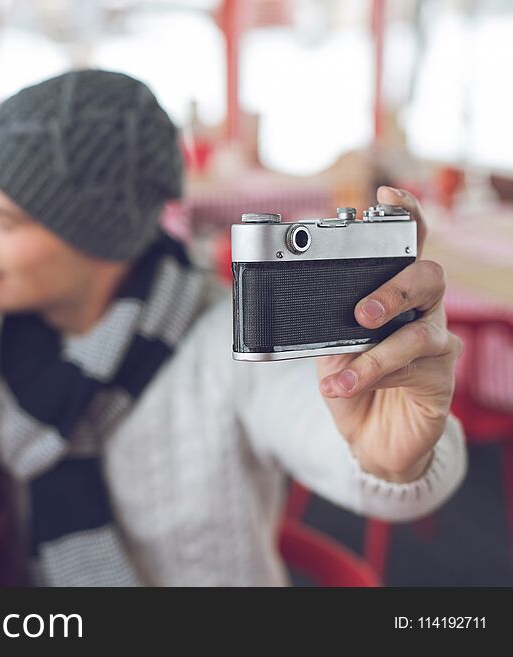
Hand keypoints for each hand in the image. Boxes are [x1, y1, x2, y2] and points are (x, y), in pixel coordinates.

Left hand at [316, 186, 462, 482]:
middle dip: (395, 289)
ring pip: (419, 333)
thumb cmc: (351, 380)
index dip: (405, 214)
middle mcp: (421, 310)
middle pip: (427, 278)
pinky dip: (372, 379)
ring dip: (374, 354)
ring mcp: (436, 343)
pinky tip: (346, 387)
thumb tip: (300, 301)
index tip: (388, 193)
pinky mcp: (441, 378)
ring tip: (339, 371)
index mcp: (393, 291)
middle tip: (362, 313)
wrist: (369, 438)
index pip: (408, 243)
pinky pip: (414, 371)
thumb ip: (322, 319)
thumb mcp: (326, 345)